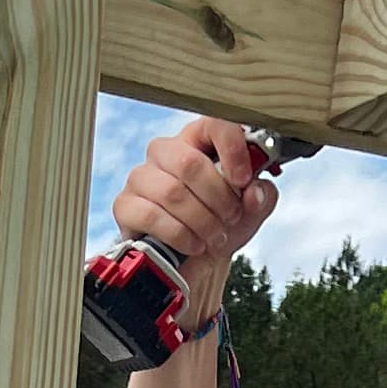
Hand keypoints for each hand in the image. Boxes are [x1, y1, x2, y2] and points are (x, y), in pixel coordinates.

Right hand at [111, 116, 279, 317]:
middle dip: (218, 197)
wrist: (198, 263)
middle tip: (231, 216)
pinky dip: (180, 235)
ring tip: (215, 235)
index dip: (231, 149)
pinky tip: (194, 244)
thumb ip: (262, 195)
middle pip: (189, 163)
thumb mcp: (251, 209)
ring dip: (202, 220)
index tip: (244, 179)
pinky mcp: (125, 206)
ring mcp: (141, 178)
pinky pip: (152, 217)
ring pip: (172, 193)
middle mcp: (165, 152)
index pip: (212, 124)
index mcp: (197, 141)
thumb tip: (254, 192)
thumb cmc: (221, 225)